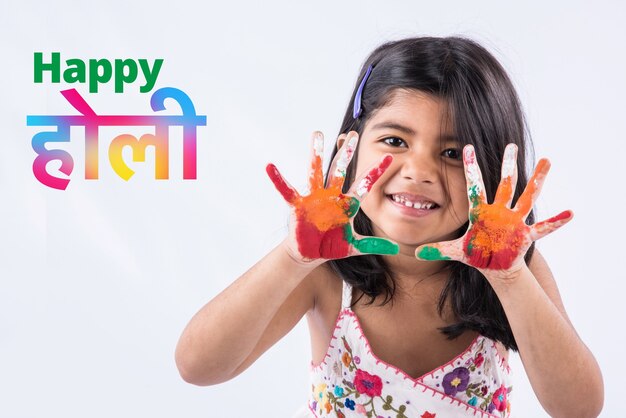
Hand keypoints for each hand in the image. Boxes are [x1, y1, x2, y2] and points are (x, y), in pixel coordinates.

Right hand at [266, 131, 398, 261]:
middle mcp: (331, 196)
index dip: (376, 172)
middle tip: (353, 134)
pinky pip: (287, 190)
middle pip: (340, 171)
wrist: (310, 253)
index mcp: (347, 204)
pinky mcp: (298, 205)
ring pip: (316, 172)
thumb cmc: (331, 245)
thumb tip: (396, 246)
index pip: (364, 185)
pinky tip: (270, 167)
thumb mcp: (354, 245)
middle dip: (346, 154)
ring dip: (316, 153)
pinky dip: (278, 179)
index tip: (390, 157)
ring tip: (317, 134)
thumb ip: (374, 244)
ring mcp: (314, 198)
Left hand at [415, 144, 571, 277]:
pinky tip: (570, 212)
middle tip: (511, 145)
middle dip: (508, 165)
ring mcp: (514, 221)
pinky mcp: (525, 235)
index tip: (466, 146)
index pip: (474, 186)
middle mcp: (499, 211)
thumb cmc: (476, 253)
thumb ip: (437, 249)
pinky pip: (543, 227)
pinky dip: (556, 221)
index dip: (471, 168)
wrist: (494, 266)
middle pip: (505, 184)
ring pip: (527, 197)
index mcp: (481, 212)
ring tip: (547, 162)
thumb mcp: (455, 251)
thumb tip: (415, 252)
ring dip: (537, 181)